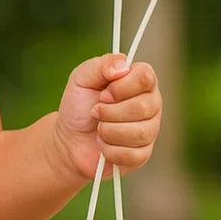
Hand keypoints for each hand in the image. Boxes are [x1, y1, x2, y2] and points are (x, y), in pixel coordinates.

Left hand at [51, 53, 161, 181]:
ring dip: (108, 131)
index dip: (122, 87)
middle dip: (110, 112)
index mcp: (138, 81)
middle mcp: (150, 103)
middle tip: (95, 111)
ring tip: (98, 128)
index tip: (103, 94)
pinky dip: (109, 149)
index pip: (146, 76)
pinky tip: (103, 144)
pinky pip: (133, 154)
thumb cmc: (79, 105)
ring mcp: (150, 129)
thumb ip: (101, 65)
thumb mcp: (81, 78)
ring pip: (140, 132)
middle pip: (144, 107)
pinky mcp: (143, 153)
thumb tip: (122, 66)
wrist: (70, 138)